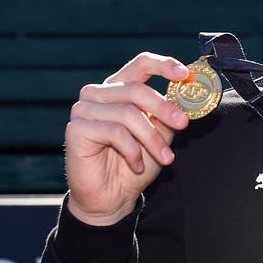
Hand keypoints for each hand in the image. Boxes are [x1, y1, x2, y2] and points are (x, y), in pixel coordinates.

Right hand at [64, 52, 193, 225]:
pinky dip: (133, 150)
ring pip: (128, 113)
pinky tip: (137, 164)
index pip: (140, 64)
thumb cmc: (135, 164)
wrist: (111, 198)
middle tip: (183, 125)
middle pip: (137, 90)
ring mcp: (84, 109)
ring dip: (151, 138)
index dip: (163, 65)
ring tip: (165, 158)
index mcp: (118, 89)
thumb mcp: (159, 135)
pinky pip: (115, 132)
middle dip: (164, 109)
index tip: (184, 74)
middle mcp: (98, 94)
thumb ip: (168, 114)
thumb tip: (186, 95)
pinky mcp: (76, 128)